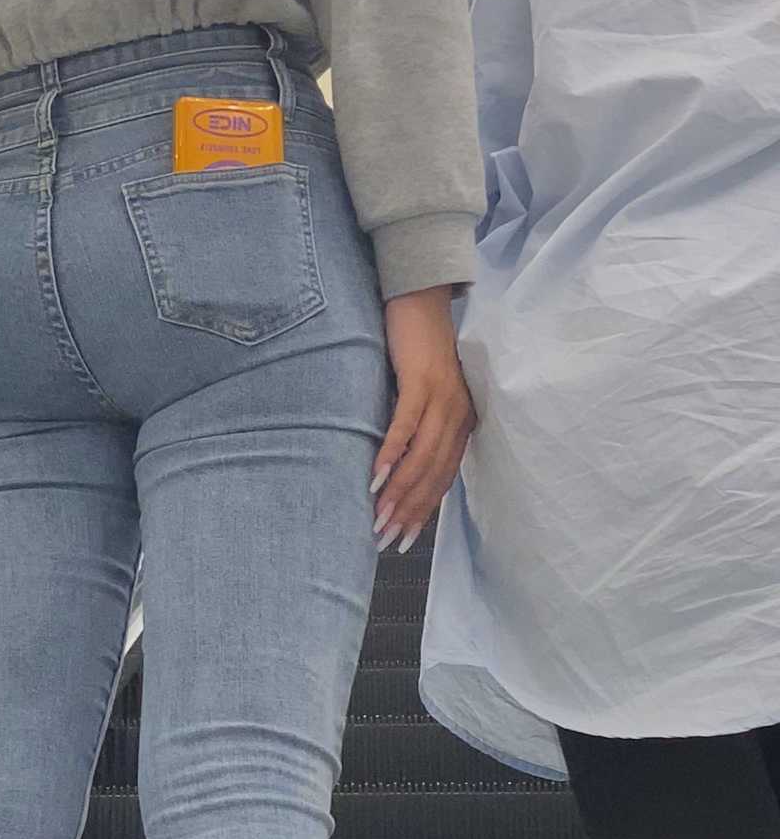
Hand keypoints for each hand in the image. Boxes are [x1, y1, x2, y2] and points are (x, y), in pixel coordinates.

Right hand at [371, 287, 476, 552]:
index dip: (425, 510)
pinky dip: (391, 455)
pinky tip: (376, 478)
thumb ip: (419, 426)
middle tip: (386, 538)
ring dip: (399, 492)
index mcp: (461, 421)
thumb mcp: (424, 394)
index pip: (444, 477)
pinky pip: (406, 427)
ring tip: (378, 517)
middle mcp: (459, 415)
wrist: (422, 300)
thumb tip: (397, 464)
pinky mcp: (422, 382)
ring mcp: (443, 399)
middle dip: (410, 511)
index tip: (403, 538)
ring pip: (422, 457)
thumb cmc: (418, 348)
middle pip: (435, 475)